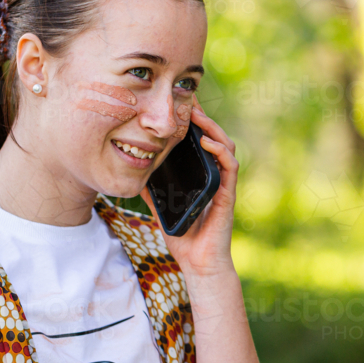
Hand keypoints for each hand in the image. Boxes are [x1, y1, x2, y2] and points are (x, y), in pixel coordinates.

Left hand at [139, 93, 238, 280]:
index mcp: (201, 175)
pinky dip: (220, 151)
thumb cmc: (183, 235)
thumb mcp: (161, 206)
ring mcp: (223, 183)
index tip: (180, 104)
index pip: (200, 141)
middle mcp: (214, 175)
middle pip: (214, 137)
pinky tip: (207, 142)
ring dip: (212, 128)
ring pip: (225, 146)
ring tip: (197, 114)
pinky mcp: (227, 194)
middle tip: (188, 99)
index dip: (193, 122)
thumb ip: (152, 190)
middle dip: (202, 117)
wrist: (198, 263)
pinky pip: (230, 166)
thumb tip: (134, 173)